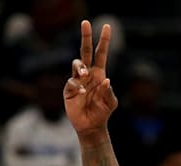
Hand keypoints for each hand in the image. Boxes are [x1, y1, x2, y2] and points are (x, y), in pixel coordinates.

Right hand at [64, 20, 116, 135]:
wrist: (92, 126)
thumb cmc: (102, 113)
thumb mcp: (111, 103)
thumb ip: (109, 92)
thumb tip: (106, 80)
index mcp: (99, 74)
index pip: (101, 54)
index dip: (104, 41)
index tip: (107, 26)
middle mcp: (87, 74)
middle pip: (85, 51)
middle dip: (86, 37)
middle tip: (86, 23)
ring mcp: (77, 80)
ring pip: (76, 64)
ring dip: (80, 67)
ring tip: (85, 73)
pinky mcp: (69, 90)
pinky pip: (72, 83)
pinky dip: (78, 86)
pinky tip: (83, 93)